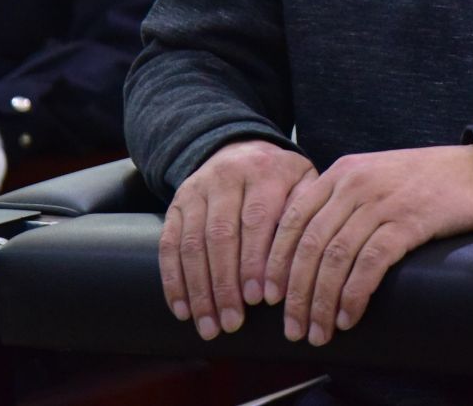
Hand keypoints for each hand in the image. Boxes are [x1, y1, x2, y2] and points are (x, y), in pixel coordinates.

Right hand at [160, 140, 316, 339]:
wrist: (241, 147)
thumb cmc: (281, 179)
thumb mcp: (303, 184)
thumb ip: (304, 218)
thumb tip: (298, 268)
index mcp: (265, 173)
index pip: (256, 220)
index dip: (254, 261)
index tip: (257, 299)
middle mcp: (227, 177)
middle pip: (220, 235)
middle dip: (224, 285)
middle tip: (232, 323)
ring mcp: (197, 189)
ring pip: (192, 243)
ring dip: (198, 290)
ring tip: (209, 325)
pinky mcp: (176, 203)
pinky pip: (169, 244)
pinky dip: (173, 280)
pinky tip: (182, 309)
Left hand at [266, 144, 472, 346]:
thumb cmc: (420, 181)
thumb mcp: (371, 176)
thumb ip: (339, 200)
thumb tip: (304, 250)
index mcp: (339, 173)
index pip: (292, 219)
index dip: (275, 261)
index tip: (268, 296)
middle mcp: (354, 184)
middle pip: (310, 245)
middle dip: (296, 292)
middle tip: (293, 326)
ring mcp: (381, 202)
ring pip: (335, 258)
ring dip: (322, 301)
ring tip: (319, 331)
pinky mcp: (408, 222)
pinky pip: (371, 263)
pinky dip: (354, 293)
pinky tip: (349, 316)